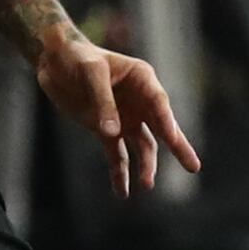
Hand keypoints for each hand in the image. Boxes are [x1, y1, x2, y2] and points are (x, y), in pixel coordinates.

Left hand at [36, 34, 201, 198]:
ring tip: (146, 185)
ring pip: (143, 146)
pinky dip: (120, 173)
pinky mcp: (107, 131)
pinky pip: (117, 155)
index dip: (166, 120)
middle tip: (194, 167)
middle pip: (162, 128)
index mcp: (142, 78)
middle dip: (177, 147)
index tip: (172, 138)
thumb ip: (103, 101)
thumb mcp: (90, 73)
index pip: (159, 102)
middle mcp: (140, 100)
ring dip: (145, 165)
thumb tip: (112, 133)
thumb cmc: (76, 57)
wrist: (54, 61)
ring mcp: (125, 117)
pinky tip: (122, 192)